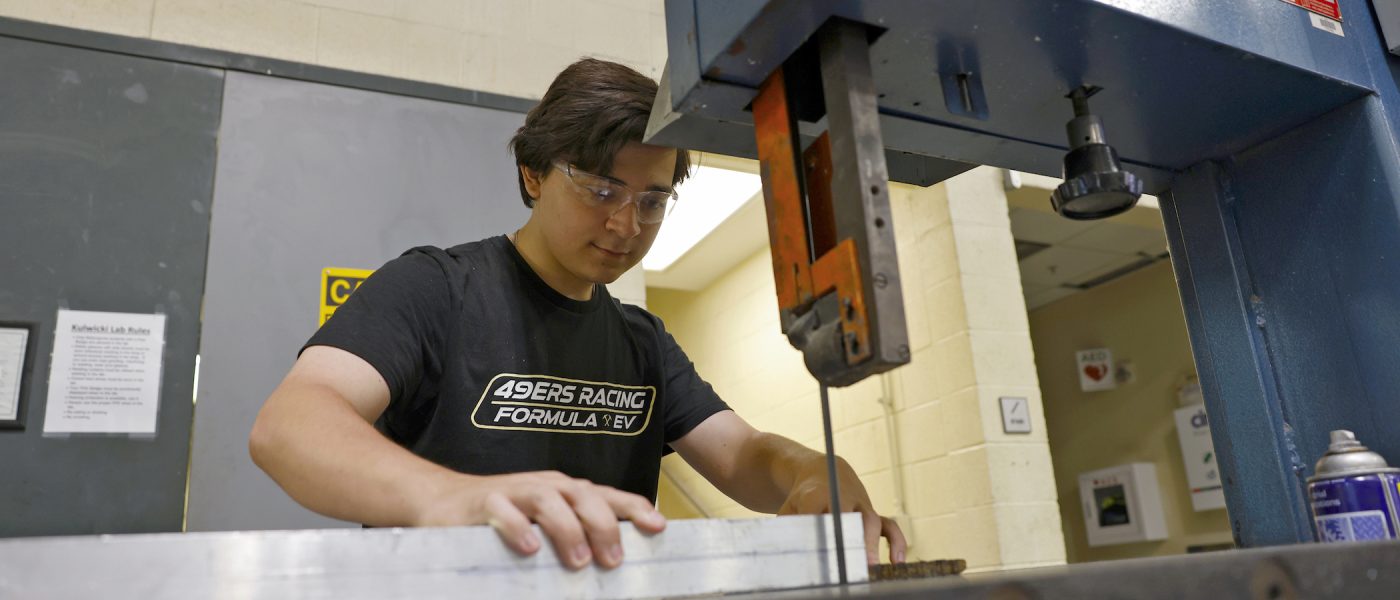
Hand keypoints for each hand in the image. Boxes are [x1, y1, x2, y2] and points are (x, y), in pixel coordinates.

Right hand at [411, 470, 666, 569]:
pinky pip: (503, 511)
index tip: (658, 526)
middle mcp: (546, 486)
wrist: (443, 501)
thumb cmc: (504, 517)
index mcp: (566, 492)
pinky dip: (519, 528)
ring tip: (579, 561)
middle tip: (614, 561)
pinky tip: (530, 549)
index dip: (634, 507)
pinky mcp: (484, 502)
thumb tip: (612, 564)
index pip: (606, 495)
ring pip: (549, 500)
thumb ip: (574, 537)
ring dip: (568, 529)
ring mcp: (515, 491)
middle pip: (583, 495)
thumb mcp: (544, 525)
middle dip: (604, 526)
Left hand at [777, 457, 906, 564]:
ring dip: (873, 543)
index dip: (819, 526)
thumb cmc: (801, 498)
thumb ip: (787, 530)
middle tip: (850, 564)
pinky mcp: (872, 512)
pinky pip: (889, 525)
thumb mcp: (788, 509)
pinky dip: (896, 541)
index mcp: (816, 494)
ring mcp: (860, 504)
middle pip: (849, 517)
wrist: (824, 471)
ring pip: (871, 519)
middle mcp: (842, 497)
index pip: (818, 509)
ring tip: (872, 567)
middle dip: (850, 538)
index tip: (819, 548)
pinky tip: (897, 561)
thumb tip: (784, 556)